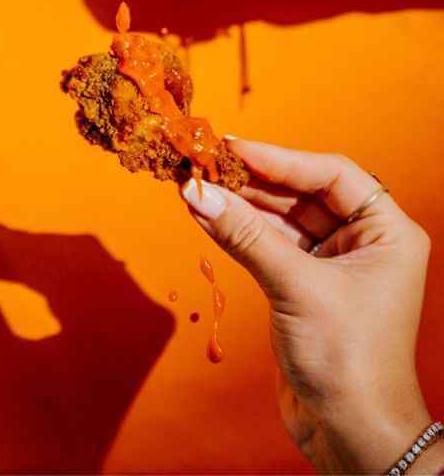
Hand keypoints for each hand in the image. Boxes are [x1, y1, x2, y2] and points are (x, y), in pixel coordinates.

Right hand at [182, 141, 441, 474]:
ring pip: (281, 217)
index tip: (233, 147)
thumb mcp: (297, 288)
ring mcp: (333, 264)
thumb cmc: (350, 362)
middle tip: (206, 162)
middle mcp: (364, 241)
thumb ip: (246, 236)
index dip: (280, 158)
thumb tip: (198, 193)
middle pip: (302, 191)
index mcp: (387, 231)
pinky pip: (269, 244)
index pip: (331, 174)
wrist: (353, 436)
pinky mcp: (305, 286)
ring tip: (196, 184)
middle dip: (252, 179)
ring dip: (239, 204)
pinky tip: (206, 214)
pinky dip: (238, 231)